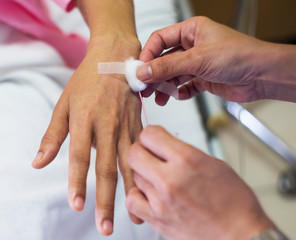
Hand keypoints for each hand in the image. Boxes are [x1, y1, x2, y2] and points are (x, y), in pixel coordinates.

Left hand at [32, 36, 142, 235]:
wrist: (116, 57)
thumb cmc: (86, 81)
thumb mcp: (63, 104)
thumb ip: (52, 136)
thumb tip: (37, 164)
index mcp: (85, 118)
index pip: (80, 155)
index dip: (77, 181)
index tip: (76, 205)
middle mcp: (108, 125)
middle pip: (107, 168)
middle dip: (105, 200)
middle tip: (105, 227)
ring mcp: (127, 126)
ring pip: (130, 165)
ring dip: (132, 193)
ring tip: (135, 218)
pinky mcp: (139, 126)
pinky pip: (142, 154)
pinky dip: (144, 175)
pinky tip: (147, 192)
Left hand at [126, 125, 274, 239]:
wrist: (240, 237)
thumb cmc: (234, 202)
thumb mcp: (214, 164)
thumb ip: (184, 152)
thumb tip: (165, 144)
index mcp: (187, 160)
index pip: (149, 135)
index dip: (151, 135)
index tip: (156, 139)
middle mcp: (170, 179)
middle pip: (134, 153)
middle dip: (142, 151)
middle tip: (152, 156)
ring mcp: (161, 201)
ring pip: (134, 176)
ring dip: (143, 174)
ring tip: (158, 179)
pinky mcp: (157, 220)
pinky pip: (132, 201)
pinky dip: (137, 196)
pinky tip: (149, 195)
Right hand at [137, 16, 274, 104]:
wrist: (263, 76)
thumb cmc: (239, 56)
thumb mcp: (197, 59)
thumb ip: (168, 67)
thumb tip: (143, 71)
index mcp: (191, 31)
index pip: (160, 40)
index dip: (148, 54)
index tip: (139, 70)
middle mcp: (193, 46)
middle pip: (164, 60)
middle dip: (154, 74)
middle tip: (143, 88)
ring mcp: (198, 64)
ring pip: (173, 75)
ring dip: (165, 87)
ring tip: (159, 97)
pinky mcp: (204, 79)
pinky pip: (185, 87)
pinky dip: (180, 93)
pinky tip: (179, 96)